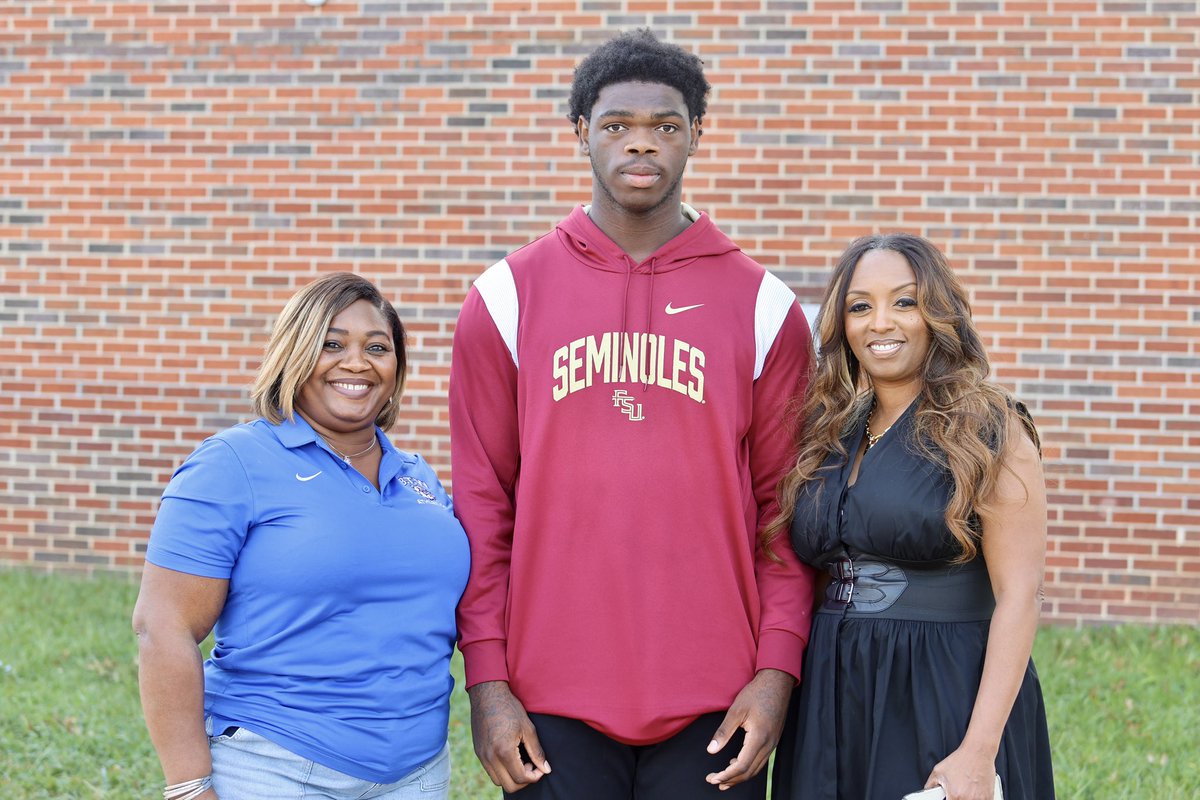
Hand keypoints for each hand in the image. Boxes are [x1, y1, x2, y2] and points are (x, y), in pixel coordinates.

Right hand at [467, 680, 549, 792]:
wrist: (486, 694)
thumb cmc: (509, 708)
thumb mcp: (528, 728)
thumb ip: (537, 752)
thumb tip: (546, 769)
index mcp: (504, 751)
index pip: (521, 778)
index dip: (534, 776)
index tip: (540, 768)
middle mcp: (490, 757)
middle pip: (509, 786)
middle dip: (524, 781)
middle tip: (531, 765)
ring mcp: (482, 756)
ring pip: (498, 781)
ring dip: (512, 777)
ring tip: (521, 761)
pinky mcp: (478, 752)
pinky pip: (491, 772)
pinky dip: (502, 771)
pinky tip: (510, 756)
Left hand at [704, 668, 794, 789]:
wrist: (777, 682)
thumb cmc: (756, 693)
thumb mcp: (736, 710)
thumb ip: (723, 732)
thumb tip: (711, 750)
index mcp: (759, 738)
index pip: (741, 766)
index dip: (726, 775)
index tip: (712, 778)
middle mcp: (769, 744)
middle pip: (749, 772)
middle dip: (731, 779)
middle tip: (713, 781)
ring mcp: (773, 743)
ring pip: (756, 768)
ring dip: (739, 776)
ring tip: (723, 779)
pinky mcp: (773, 739)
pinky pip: (760, 760)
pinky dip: (748, 767)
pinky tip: (735, 764)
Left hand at [924, 743, 996, 799]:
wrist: (977, 752)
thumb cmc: (960, 760)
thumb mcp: (938, 771)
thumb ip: (930, 785)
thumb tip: (927, 793)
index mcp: (954, 796)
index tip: (948, 797)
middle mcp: (967, 799)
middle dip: (956, 798)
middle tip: (956, 792)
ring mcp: (980, 799)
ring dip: (967, 798)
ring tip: (965, 790)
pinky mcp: (989, 797)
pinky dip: (977, 798)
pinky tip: (974, 791)